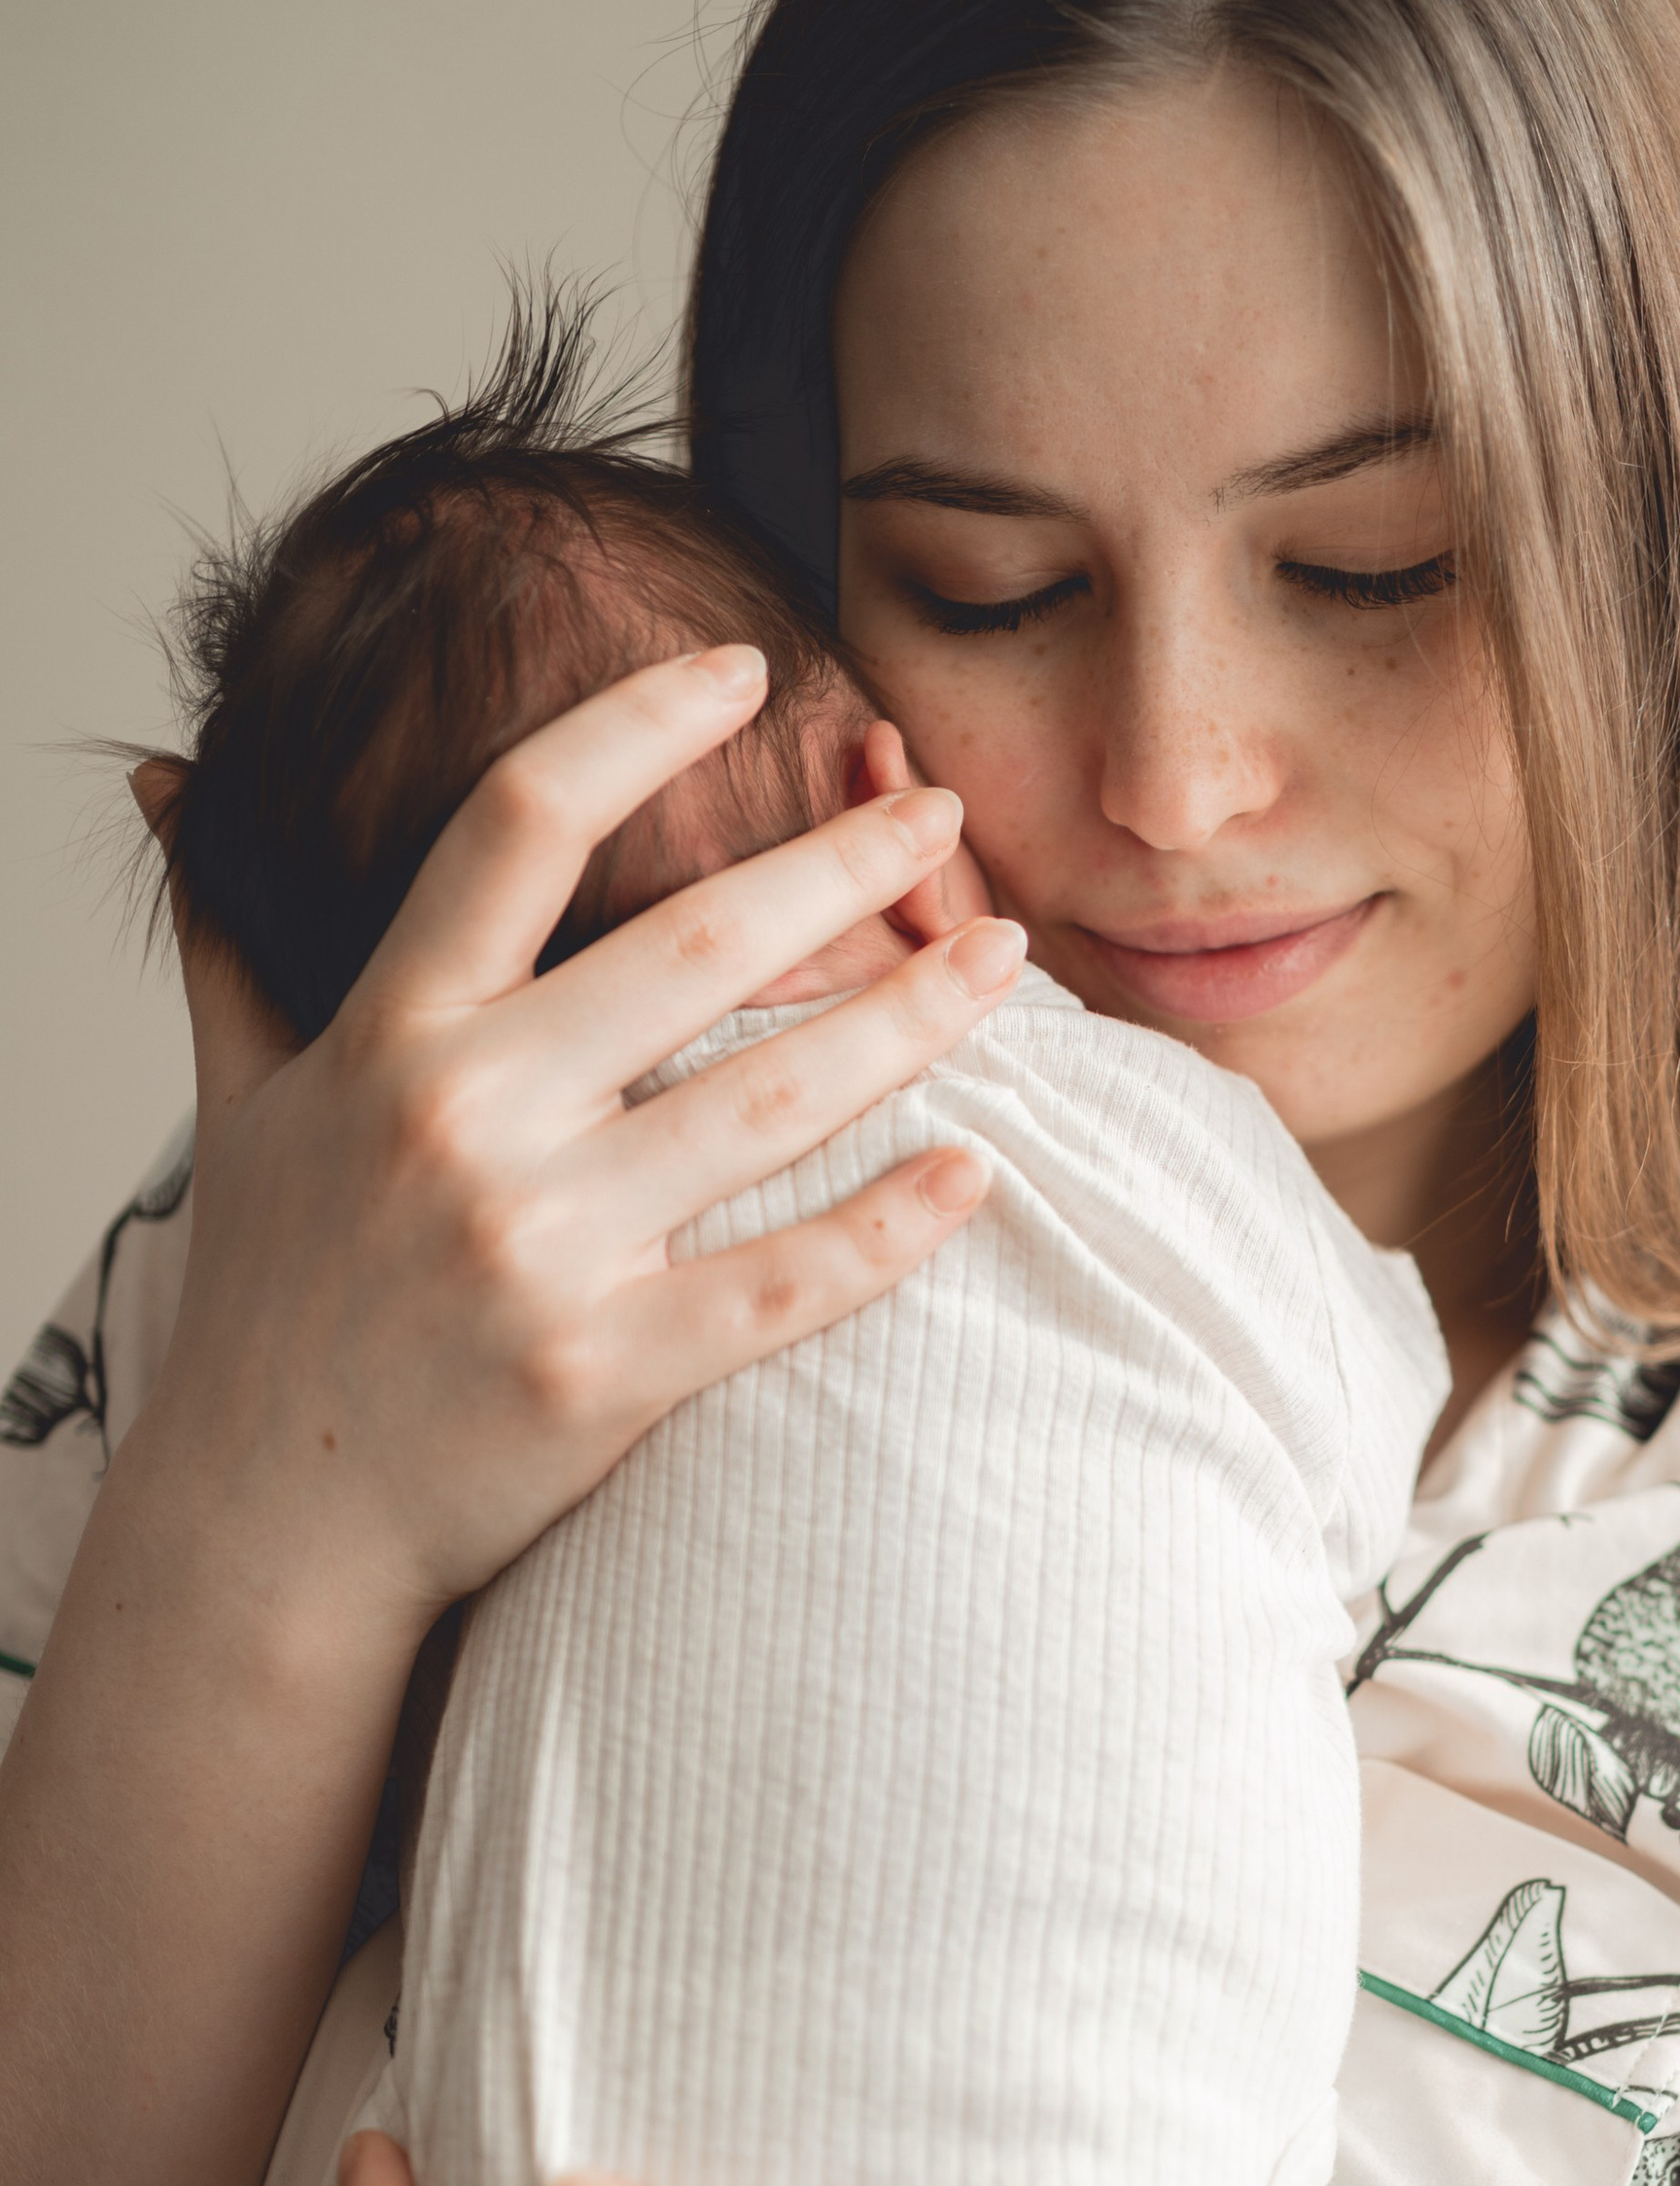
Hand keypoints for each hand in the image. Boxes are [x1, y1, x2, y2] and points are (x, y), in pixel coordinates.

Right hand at [133, 648, 1025, 1649]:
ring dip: (912, 1019)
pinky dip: (893, 1225)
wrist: (269, 1519)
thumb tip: (170, 789)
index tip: (743, 667)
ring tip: (1003, 962)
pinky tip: (978, 1170)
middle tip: (944, 816)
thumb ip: (227, 939)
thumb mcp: (239, 1103)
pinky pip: (784, 1281)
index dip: (637, 723)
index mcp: (394, 1032)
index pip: (521, 821)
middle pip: (696, 945)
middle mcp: (466, 1120)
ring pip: (772, 1100)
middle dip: (844, 867)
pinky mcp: (604, 1370)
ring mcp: (539, 1249)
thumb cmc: (277, 1301)